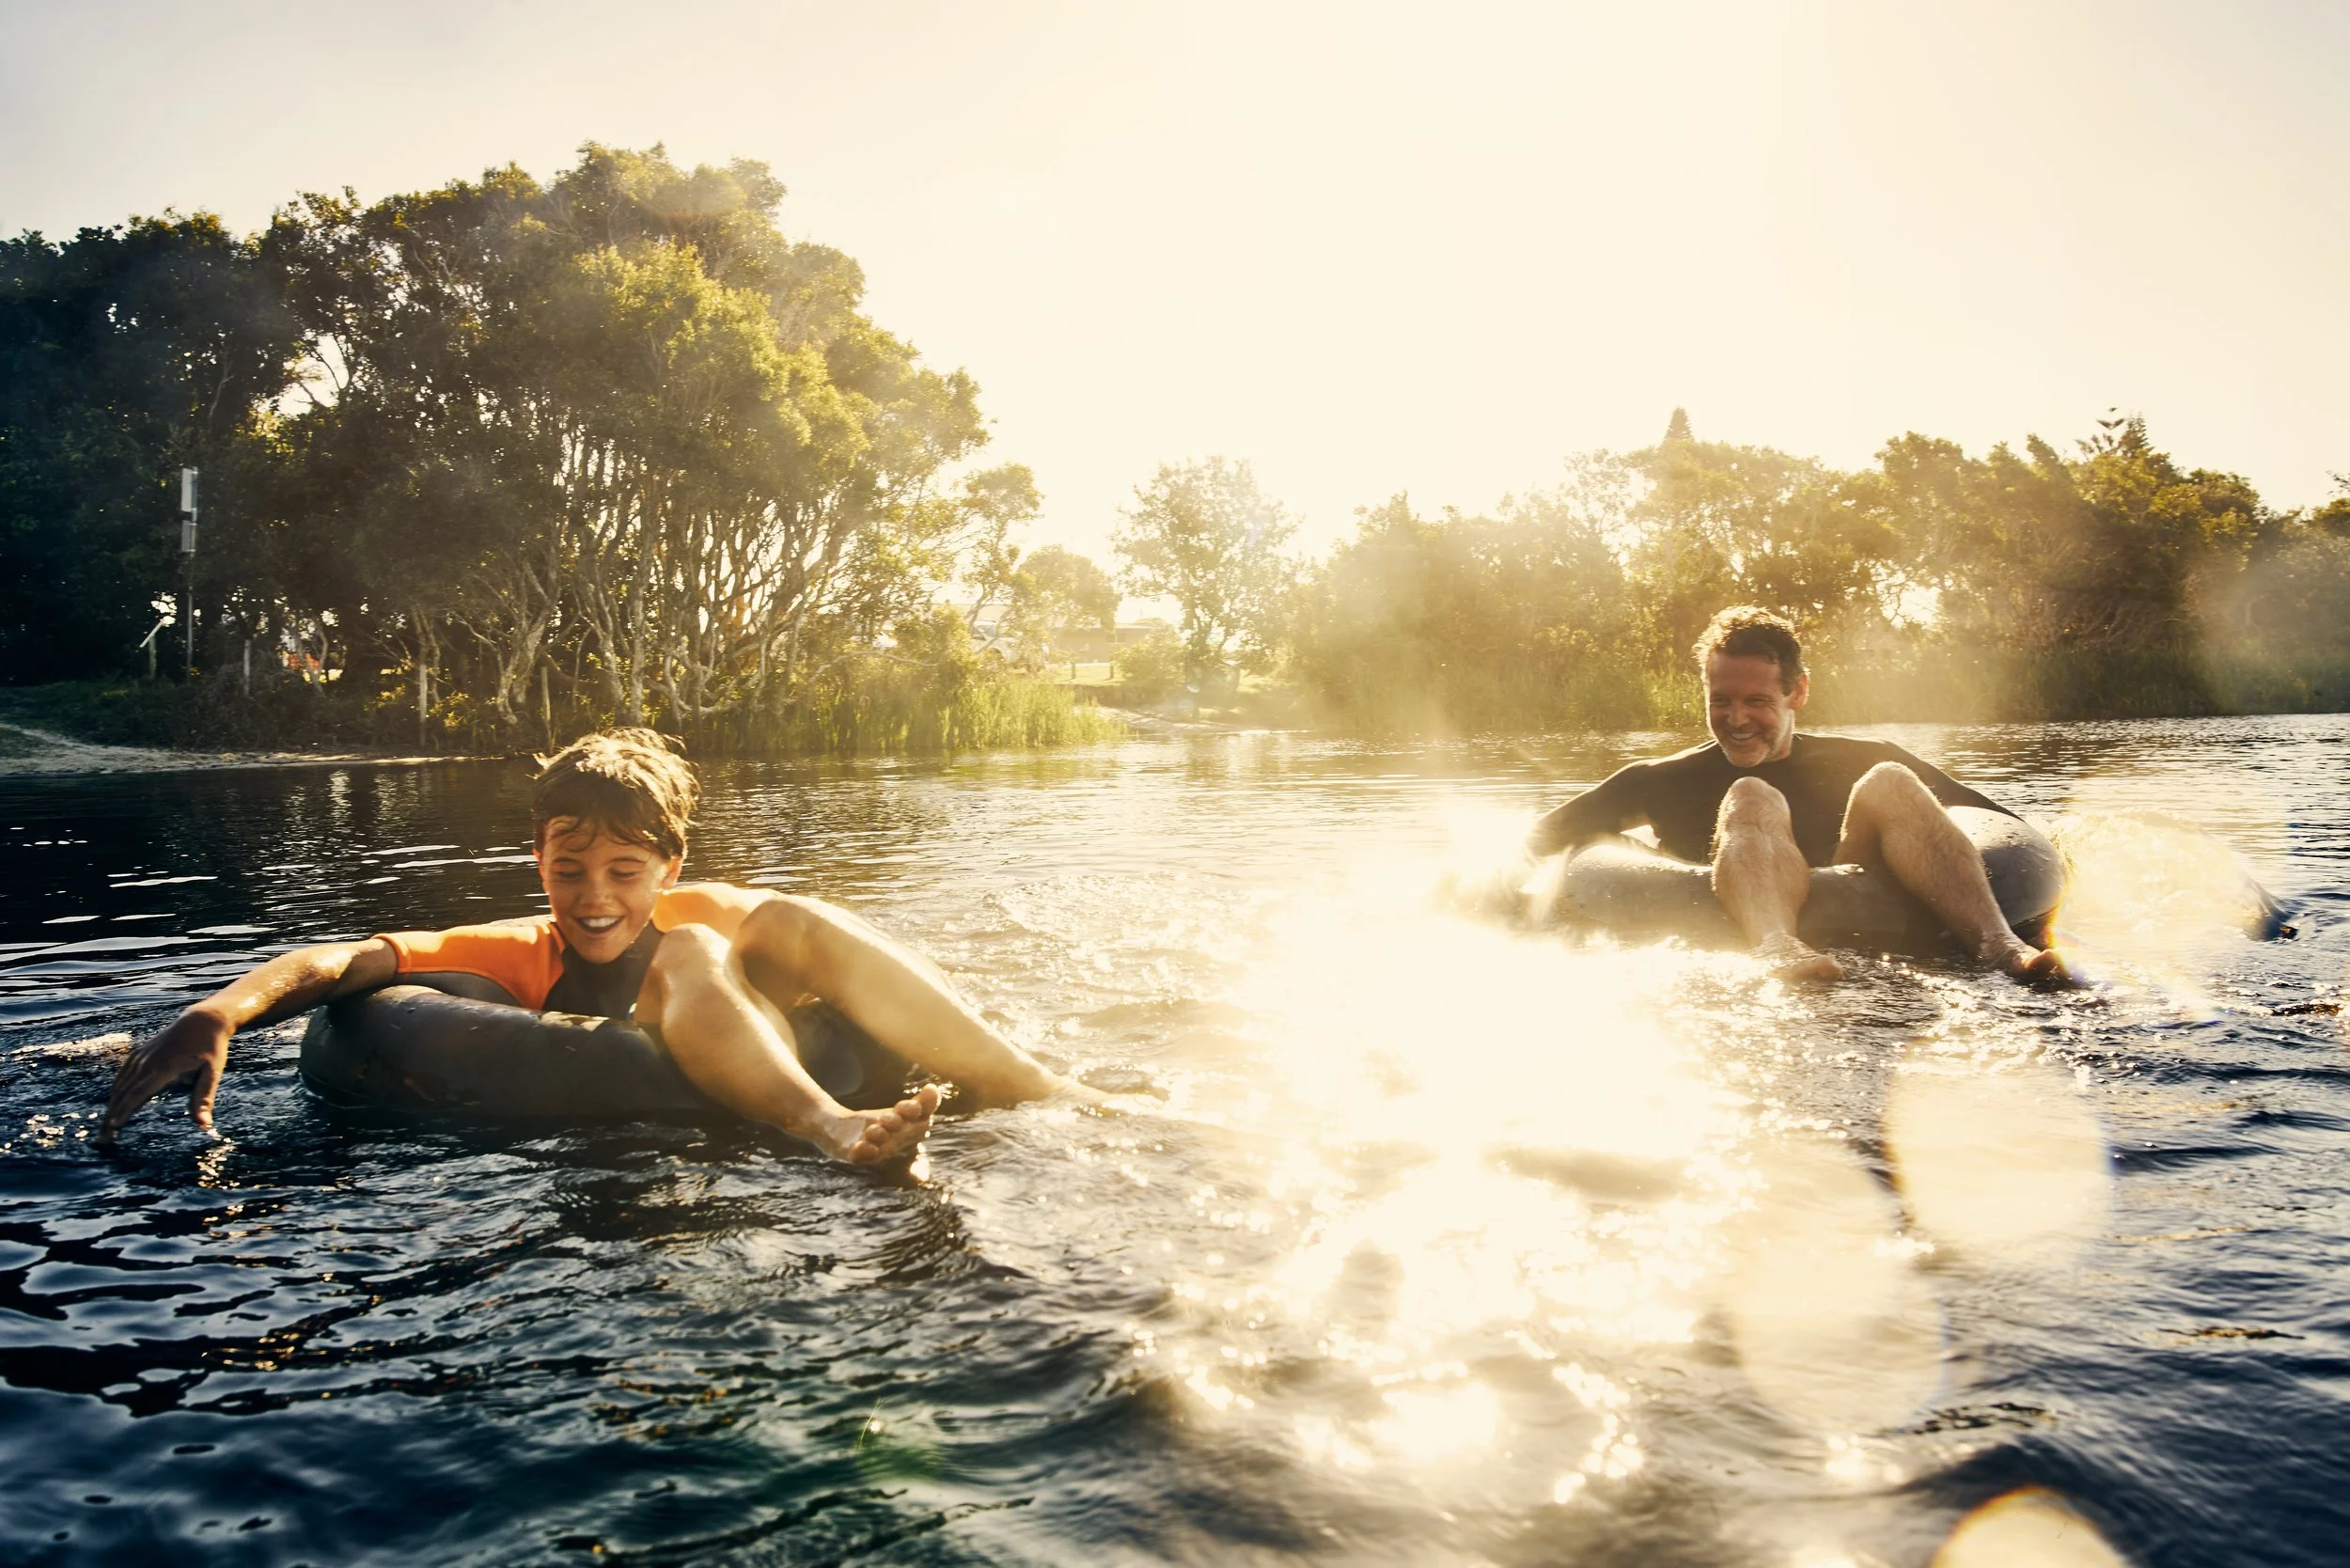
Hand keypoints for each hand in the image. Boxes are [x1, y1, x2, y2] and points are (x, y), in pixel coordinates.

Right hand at [102, 1008, 231, 1138]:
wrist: (203, 1020)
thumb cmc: (210, 1048)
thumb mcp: (212, 1073)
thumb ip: (203, 1099)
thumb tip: (204, 1125)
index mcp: (163, 1067)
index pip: (138, 1093)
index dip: (123, 1111)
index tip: (111, 1128)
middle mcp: (146, 1062)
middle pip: (123, 1092)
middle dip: (111, 1116)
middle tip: (103, 1139)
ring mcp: (140, 1056)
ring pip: (119, 1085)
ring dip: (111, 1106)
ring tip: (106, 1128)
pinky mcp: (139, 1053)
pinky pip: (122, 1075)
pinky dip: (115, 1092)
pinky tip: (113, 1105)